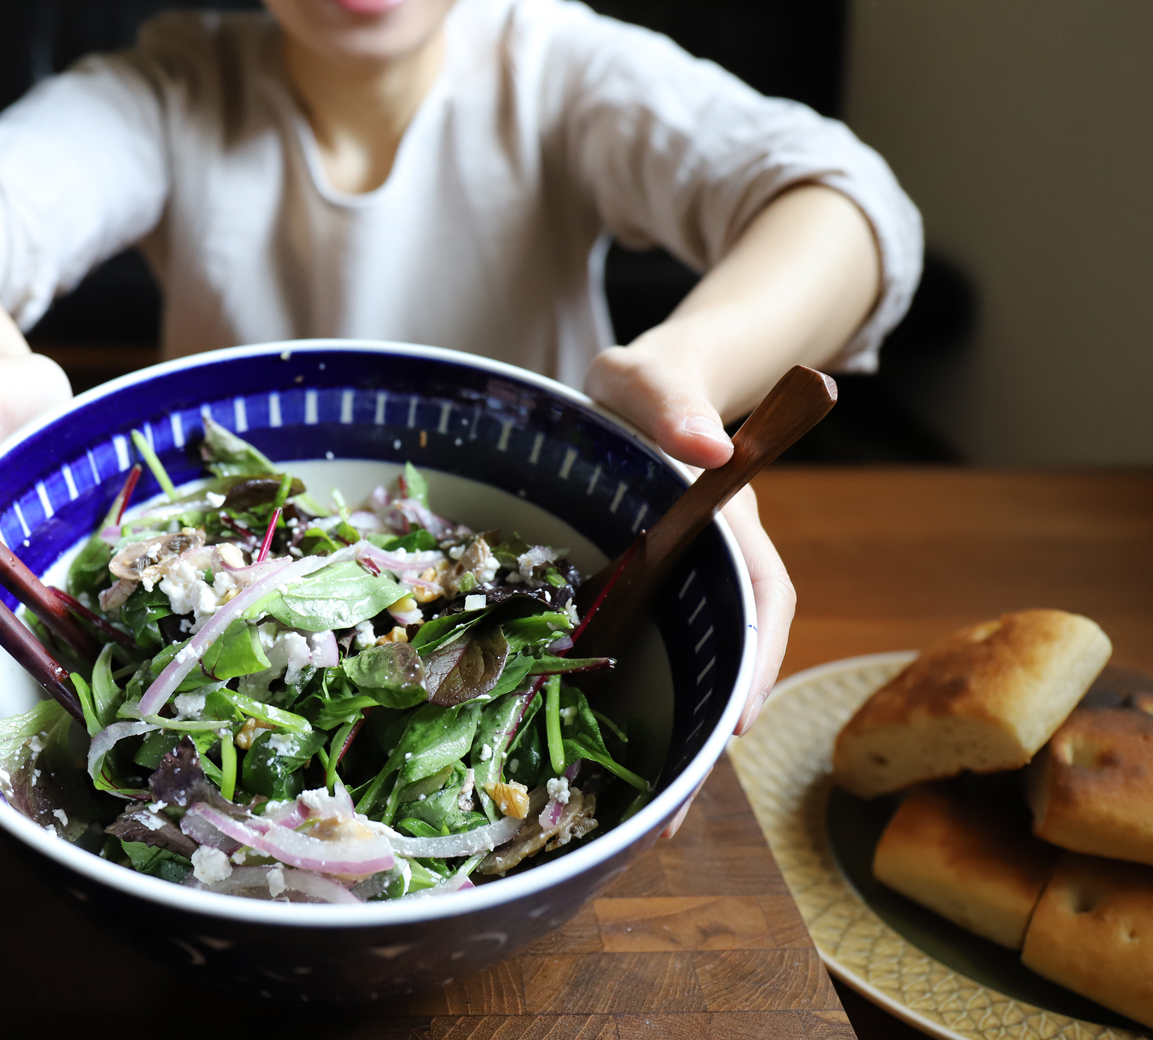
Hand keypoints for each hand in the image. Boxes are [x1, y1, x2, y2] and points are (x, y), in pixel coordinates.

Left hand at [586, 337, 797, 837]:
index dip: (757, 659)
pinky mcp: (647, 600)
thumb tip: (710, 449)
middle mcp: (714, 563)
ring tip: (643, 817)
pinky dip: (643, 708)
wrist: (639, 391)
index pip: (760, 595)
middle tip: (671, 814)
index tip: (740, 722)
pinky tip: (606, 758)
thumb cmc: (645, 384)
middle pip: (730, 657)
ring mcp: (682, 587)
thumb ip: (671, 398)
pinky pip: (655, 661)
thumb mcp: (647, 376)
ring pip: (694, 670)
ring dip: (677, 738)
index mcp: (727, 518)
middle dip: (710, 733)